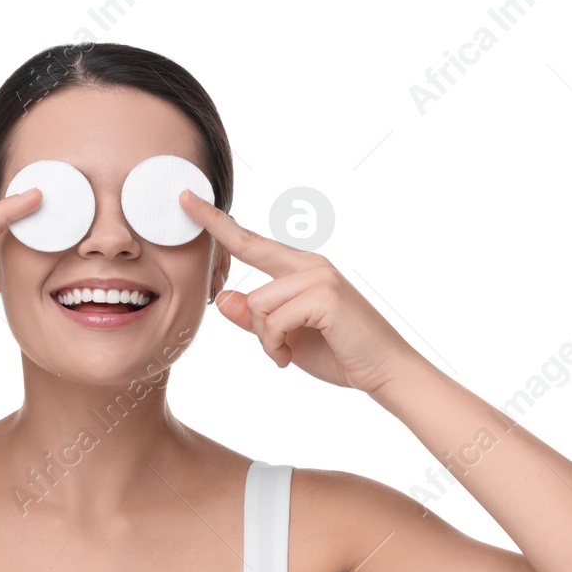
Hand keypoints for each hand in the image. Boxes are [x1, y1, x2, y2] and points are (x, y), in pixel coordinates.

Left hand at [180, 189, 418, 394]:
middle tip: (236, 284)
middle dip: (238, 283)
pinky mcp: (325, 295)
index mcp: (300, 269)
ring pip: (258, 303)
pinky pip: (273, 320)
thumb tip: (222, 298)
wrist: (384, 371)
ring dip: (265, 338)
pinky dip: (275, 345)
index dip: (216, 221)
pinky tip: (289, 358)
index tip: (186, 199)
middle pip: (248, 262)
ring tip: (285, 354)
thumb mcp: (285, 337)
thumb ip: (255, 318)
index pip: (250, 241)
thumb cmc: (338, 352)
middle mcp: (309, 264)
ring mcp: (319, 276)